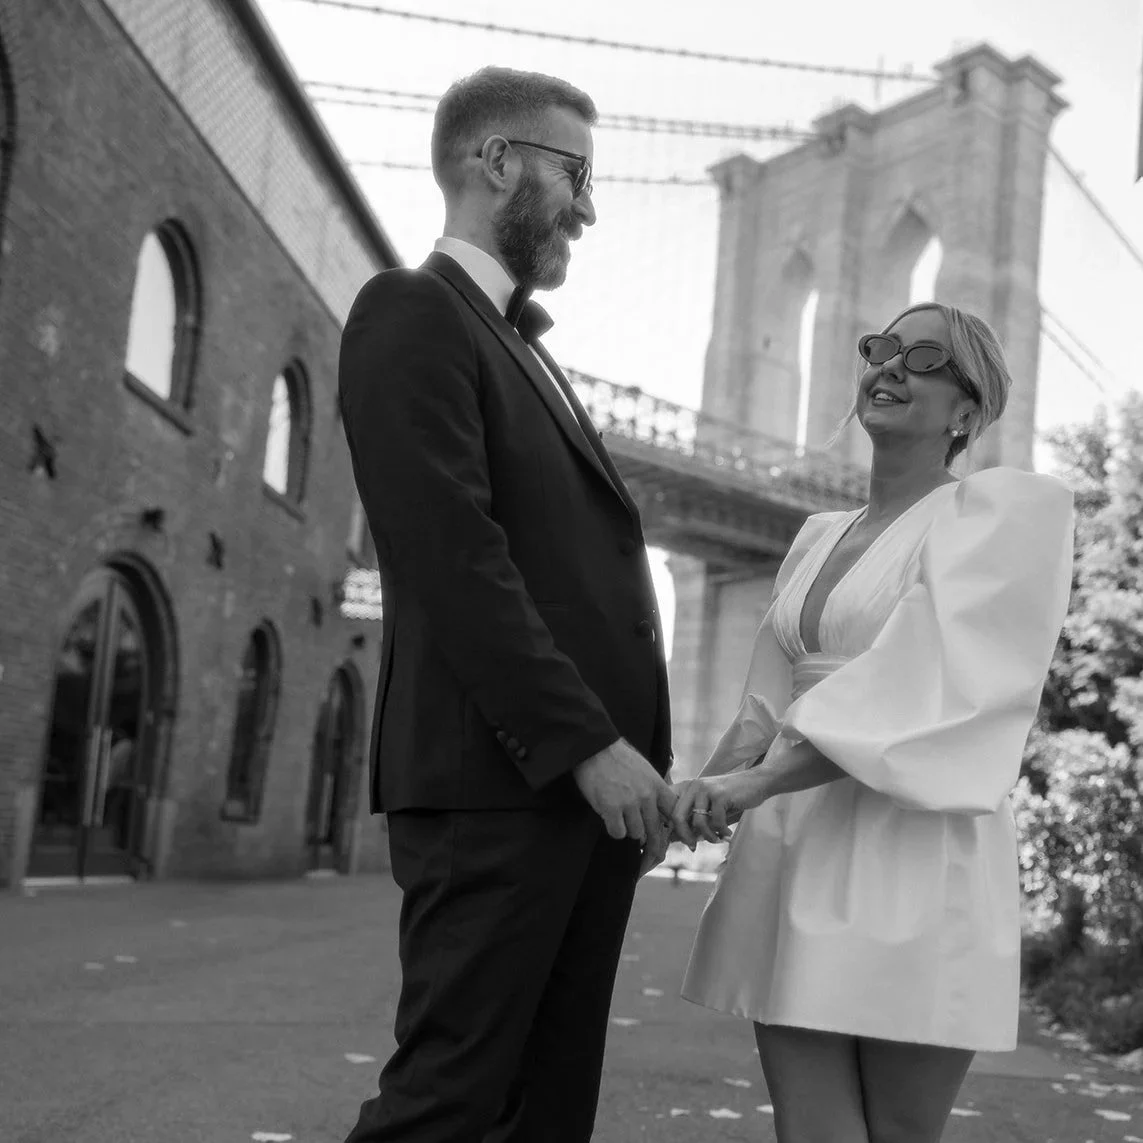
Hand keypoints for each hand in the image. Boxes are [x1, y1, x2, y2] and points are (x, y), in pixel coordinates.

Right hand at [573, 739, 676, 866]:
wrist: (594, 747)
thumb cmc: (617, 757)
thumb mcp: (644, 769)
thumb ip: (653, 788)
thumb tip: (661, 810)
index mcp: (656, 785)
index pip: (674, 813)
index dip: (672, 827)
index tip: (670, 836)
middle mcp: (646, 796)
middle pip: (655, 829)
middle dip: (651, 840)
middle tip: (647, 849)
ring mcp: (629, 803)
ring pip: (636, 834)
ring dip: (628, 830)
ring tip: (619, 817)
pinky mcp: (611, 808)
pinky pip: (618, 833)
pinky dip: (613, 829)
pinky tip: (608, 818)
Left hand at [670, 770, 768, 846]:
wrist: (756, 782)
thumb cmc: (730, 798)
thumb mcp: (708, 806)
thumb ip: (693, 818)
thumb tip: (675, 839)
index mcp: (686, 787)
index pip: (667, 807)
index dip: (668, 826)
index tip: (677, 840)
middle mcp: (693, 786)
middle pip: (677, 816)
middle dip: (684, 836)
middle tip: (693, 847)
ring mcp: (706, 789)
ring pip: (698, 822)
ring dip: (707, 836)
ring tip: (716, 839)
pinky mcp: (720, 795)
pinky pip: (715, 822)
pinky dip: (721, 832)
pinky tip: (727, 834)